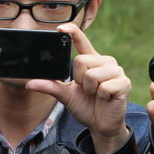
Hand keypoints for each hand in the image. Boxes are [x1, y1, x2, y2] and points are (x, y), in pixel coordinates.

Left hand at [26, 24, 130, 153]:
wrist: (101, 125)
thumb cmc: (86, 107)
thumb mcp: (65, 95)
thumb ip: (51, 86)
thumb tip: (30, 83)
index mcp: (91, 60)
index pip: (81, 41)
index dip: (72, 32)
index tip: (60, 28)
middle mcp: (105, 61)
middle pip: (81, 60)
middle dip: (78, 80)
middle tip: (87, 90)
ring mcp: (116, 71)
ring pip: (91, 74)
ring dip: (89, 90)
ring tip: (97, 95)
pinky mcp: (124, 82)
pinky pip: (104, 86)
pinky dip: (101, 96)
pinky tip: (106, 98)